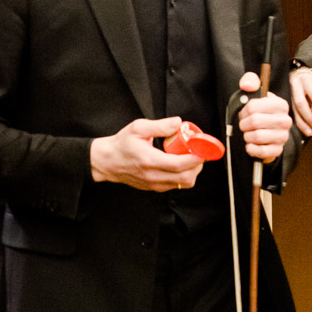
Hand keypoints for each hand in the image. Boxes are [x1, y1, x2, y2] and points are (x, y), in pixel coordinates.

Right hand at [90, 117, 204, 191]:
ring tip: (189, 157)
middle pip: (186, 178)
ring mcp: (154, 184)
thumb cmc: (122, 145)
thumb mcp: (138, 128)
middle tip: (198, 151)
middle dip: (198, 165)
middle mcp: (153, 175)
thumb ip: (160, 126)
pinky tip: (179, 164)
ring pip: (184, 184)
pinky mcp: (155, 188)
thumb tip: (178, 123)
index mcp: (149, 160)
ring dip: (192, 171)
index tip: (203, 149)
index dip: (196, 158)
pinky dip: (183, 175)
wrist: (108, 162)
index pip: (179, 165)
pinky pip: (176, 185)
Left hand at [236, 72, 290, 161]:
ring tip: (249, 134)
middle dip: (244, 124)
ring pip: (257, 136)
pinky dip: (251, 148)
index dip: (244, 111)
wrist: (264, 132)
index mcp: (281, 104)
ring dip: (247, 136)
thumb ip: (250, 82)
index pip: (253, 106)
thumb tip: (247, 85)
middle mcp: (285, 120)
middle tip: (245, 125)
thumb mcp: (254, 94)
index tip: (246, 113)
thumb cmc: (258, 113)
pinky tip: (251, 144)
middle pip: (255, 121)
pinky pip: (261, 151)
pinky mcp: (278, 150)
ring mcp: (283, 136)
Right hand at [289, 65, 311, 136]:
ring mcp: (289, 94)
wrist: (296, 73)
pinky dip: (299, 122)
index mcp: (306, 80)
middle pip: (301, 103)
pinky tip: (304, 129)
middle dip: (308, 116)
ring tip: (310, 131)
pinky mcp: (287, 101)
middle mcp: (296, 86)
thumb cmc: (309, 79)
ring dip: (302, 123)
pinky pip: (292, 113)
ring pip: (294, 110)